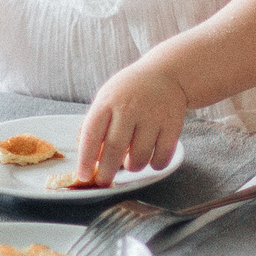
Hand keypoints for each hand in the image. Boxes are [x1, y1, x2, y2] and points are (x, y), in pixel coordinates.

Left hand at [77, 64, 190, 184]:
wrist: (166, 74)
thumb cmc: (129, 91)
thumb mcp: (106, 99)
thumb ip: (93, 125)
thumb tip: (86, 156)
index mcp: (108, 102)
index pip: (92, 135)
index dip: (86, 160)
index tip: (83, 176)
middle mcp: (130, 108)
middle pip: (115, 149)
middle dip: (107, 172)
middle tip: (105, 182)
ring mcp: (153, 116)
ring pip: (139, 158)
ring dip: (133, 167)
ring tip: (131, 163)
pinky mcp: (173, 125)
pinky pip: (161, 157)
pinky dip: (154, 165)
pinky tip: (150, 159)